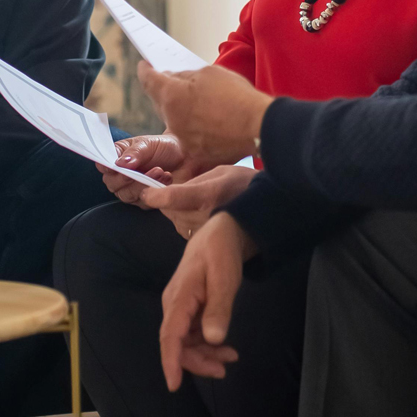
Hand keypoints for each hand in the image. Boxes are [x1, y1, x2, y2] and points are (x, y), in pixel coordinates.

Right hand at [100, 133, 217, 202]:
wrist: (188, 157)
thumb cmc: (165, 147)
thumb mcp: (148, 144)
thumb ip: (134, 153)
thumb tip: (120, 164)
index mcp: (117, 157)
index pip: (102, 165)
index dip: (105, 166)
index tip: (115, 165)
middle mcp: (121, 176)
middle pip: (112, 184)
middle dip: (127, 177)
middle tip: (141, 169)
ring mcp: (132, 189)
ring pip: (126, 195)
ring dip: (142, 184)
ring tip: (159, 171)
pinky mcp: (146, 200)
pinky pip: (143, 201)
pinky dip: (154, 191)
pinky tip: (166, 178)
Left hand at [136, 62, 272, 168]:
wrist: (258, 127)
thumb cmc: (237, 96)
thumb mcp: (210, 73)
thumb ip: (186, 76)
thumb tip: (174, 79)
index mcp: (172, 96)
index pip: (149, 80)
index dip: (145, 70)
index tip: (145, 66)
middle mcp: (172, 120)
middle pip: (159, 102)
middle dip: (163, 91)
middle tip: (170, 81)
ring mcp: (183, 139)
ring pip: (173, 121)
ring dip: (178, 110)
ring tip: (193, 102)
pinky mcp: (196, 152)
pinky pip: (188, 136)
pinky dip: (193, 127)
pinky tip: (206, 120)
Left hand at [142, 163, 257, 236]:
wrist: (269, 214)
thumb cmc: (246, 186)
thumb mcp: (221, 172)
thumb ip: (193, 181)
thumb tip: (170, 188)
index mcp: (207, 196)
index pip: (171, 198)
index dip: (154, 195)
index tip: (147, 192)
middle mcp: (203, 218)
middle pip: (168, 210)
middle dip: (169, 200)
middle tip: (183, 192)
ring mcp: (203, 234)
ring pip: (174, 220)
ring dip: (177, 211)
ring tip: (198, 203)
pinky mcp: (204, 244)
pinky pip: (183, 229)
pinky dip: (186, 221)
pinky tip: (203, 214)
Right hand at [158, 213, 256, 387]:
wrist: (220, 233)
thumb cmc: (221, 252)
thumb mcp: (225, 278)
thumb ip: (219, 308)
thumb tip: (213, 339)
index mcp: (179, 297)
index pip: (170, 335)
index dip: (171, 361)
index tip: (173, 385)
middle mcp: (174, 305)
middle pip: (177, 343)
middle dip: (196, 361)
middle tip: (222, 371)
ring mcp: (180, 307)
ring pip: (185, 341)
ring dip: (204, 355)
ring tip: (230, 359)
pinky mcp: (188, 308)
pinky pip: (192, 333)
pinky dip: (206, 344)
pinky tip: (224, 347)